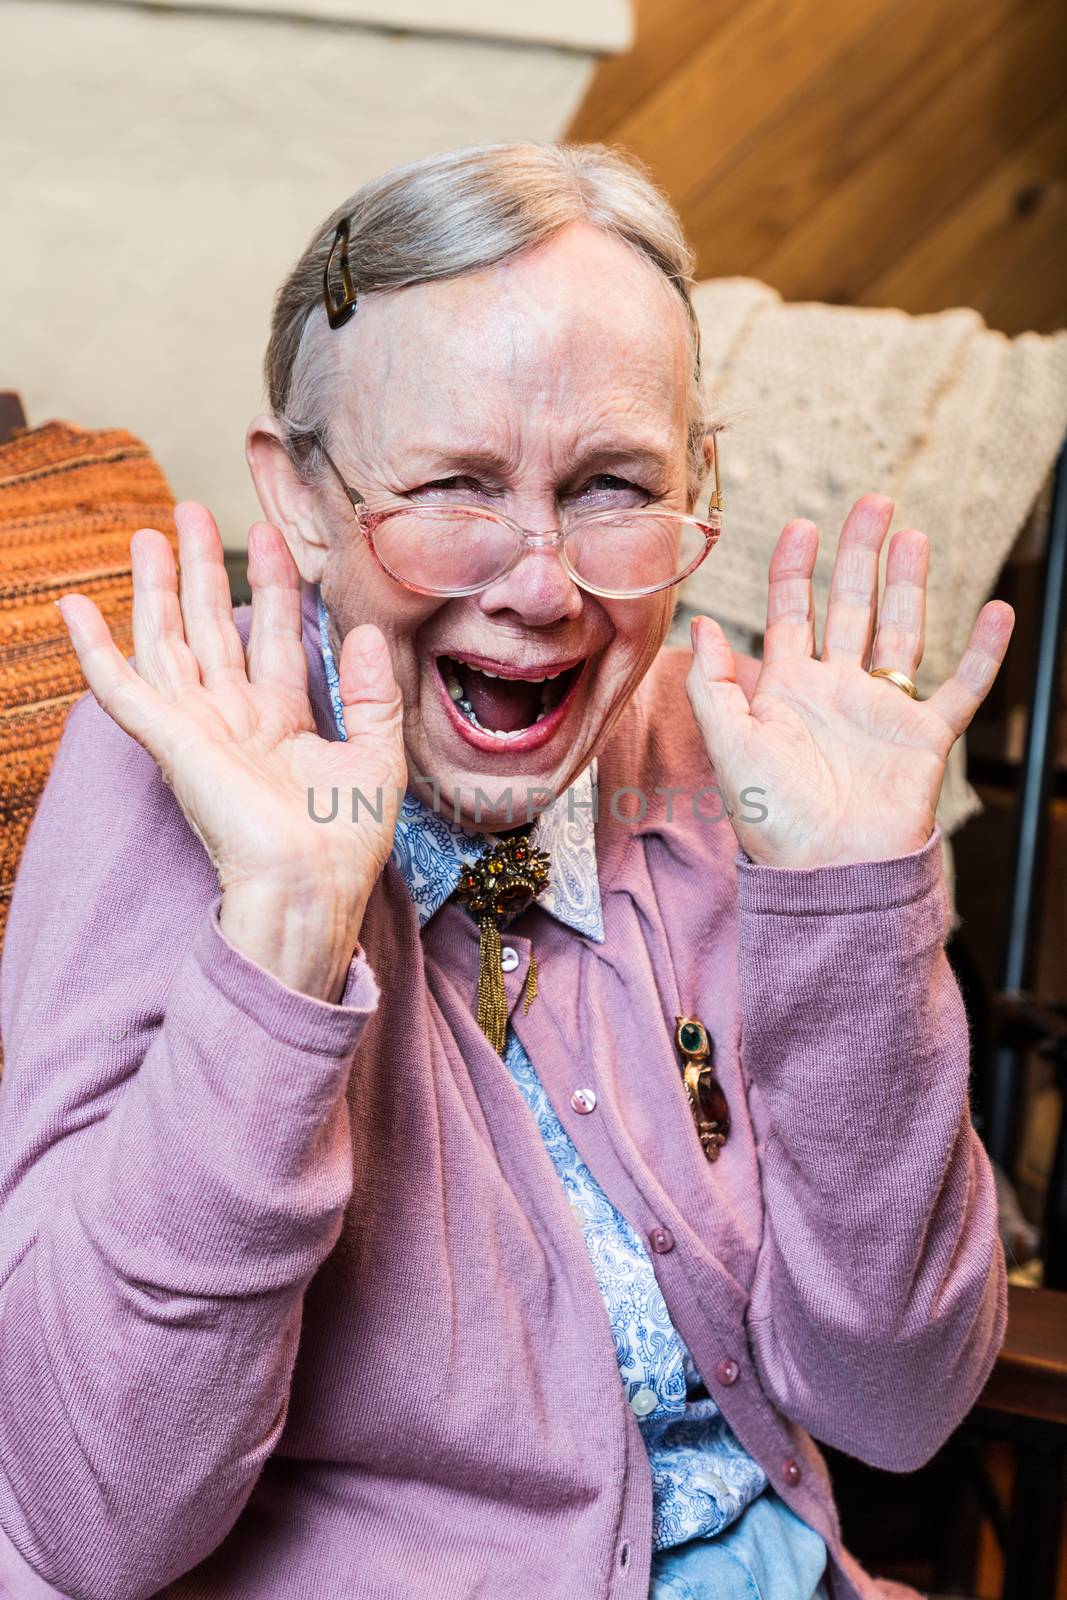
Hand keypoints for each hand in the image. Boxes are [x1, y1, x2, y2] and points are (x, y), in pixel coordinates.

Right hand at [55, 502, 405, 993]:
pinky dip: (94, 649)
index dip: (274, 585)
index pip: (275, 635)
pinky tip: (74, 607)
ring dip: (155, 588)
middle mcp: (236, 718)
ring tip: (147, 535)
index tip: (274, 535)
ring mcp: (199, 728)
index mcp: (284, 721)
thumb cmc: (345, 839)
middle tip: (191, 509)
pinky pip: (122, 689)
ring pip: (168, 641)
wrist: (312, 884)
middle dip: (203, 568)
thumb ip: (372, 693)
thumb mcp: (378, 756)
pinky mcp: (171, 740)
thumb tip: (364, 631)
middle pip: (213, 626)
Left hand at [685, 494, 1013, 868]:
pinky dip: (983, 653)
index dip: (794, 569)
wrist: (828, 873)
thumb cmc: (772, 821)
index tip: (800, 525)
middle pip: (852, 607)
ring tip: (914, 537)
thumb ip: (714, 686)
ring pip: (901, 632)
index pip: (791, 613)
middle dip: (859, 555)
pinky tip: (996, 613)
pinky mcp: (924, 737)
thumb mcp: (729, 748)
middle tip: (873, 503)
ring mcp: (882, 711)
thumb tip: (700, 622)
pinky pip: (961, 688)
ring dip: (908, 584)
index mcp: (786, 690)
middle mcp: (836, 691)